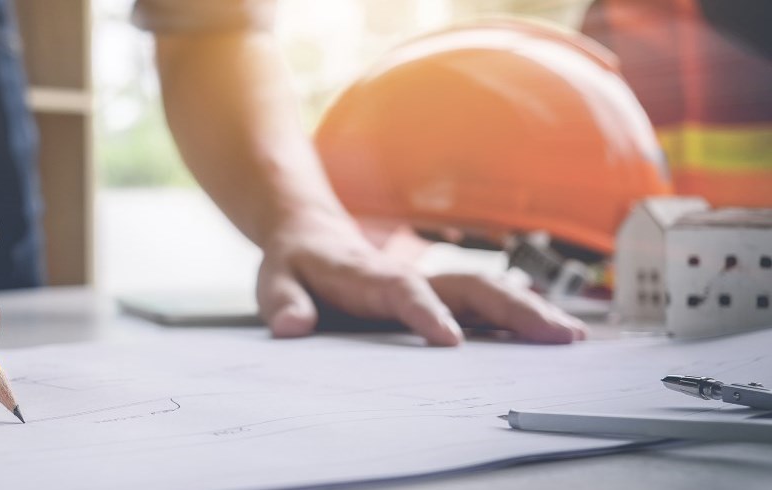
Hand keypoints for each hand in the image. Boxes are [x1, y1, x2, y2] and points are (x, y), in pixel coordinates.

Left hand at [255, 220, 586, 344]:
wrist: (310, 233)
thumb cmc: (297, 263)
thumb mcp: (275, 280)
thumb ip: (283, 303)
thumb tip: (291, 326)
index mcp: (367, 275)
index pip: (401, 292)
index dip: (425, 313)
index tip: (450, 340)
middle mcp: (409, 276)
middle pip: (466, 286)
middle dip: (511, 309)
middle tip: (554, 336)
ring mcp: (429, 284)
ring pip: (486, 291)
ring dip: (528, 311)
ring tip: (570, 337)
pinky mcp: (440, 294)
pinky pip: (485, 301)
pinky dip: (522, 315)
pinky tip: (555, 333)